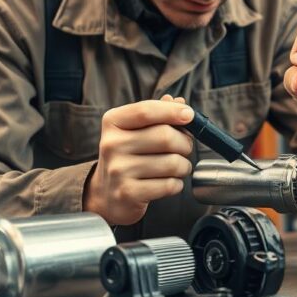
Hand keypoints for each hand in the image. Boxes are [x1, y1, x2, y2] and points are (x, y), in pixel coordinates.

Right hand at [84, 96, 193, 224]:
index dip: (173, 111)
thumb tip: (178, 102)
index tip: (189, 115)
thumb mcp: (135, 130)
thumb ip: (157, 113)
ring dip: (184, 166)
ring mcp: (118, 170)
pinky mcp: (128, 193)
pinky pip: (169, 185)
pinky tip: (169, 182)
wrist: (107, 194)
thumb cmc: (128, 157)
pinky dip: (177, 184)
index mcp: (113, 122)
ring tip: (177, 168)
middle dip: (185, 143)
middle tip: (185, 148)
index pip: (147, 110)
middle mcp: (112, 144)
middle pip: (165, 136)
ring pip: (172, 163)